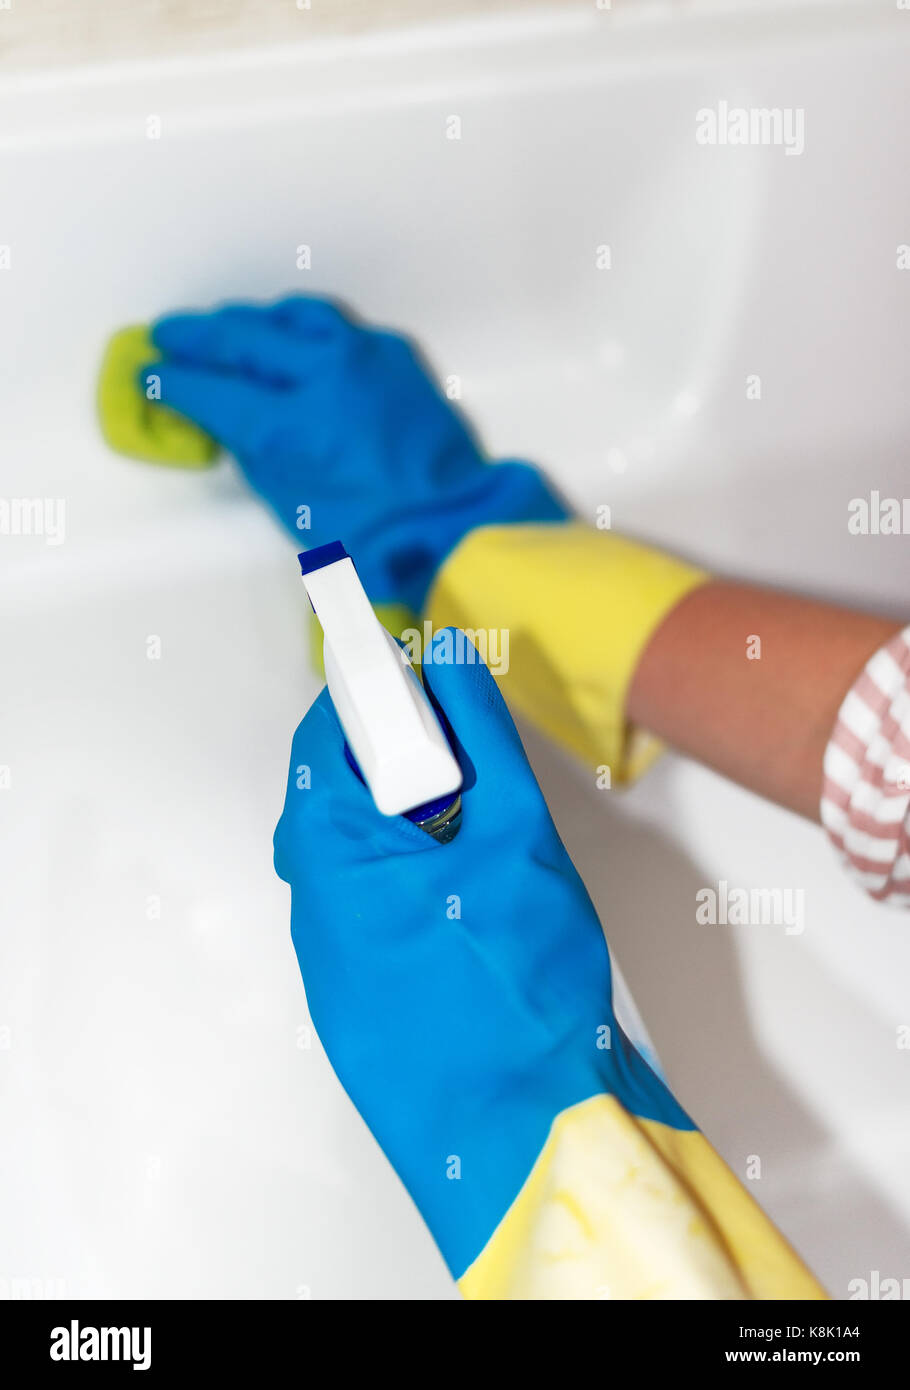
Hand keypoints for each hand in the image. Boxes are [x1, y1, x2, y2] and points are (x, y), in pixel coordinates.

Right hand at [145, 297, 564, 610]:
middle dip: (199, 337)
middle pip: (244, 339)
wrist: (451, 523)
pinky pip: (334, 326)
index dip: (173, 383)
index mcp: (289, 427)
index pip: (213, 391)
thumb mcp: (292, 503)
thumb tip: (229, 419)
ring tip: (227, 326)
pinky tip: (291, 336)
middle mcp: (322, 376)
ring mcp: (362, 357)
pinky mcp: (393, 353)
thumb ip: (254, 452)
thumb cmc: (370, 535)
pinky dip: (301, 327)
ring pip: (291, 317)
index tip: (151, 376)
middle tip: (169, 335)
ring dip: (251, 321)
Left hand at [273, 628, 690, 1279]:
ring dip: (413, 829)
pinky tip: (470, 913)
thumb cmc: (521, 991)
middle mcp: (311, 903)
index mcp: (332, 851)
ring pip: (358, 854)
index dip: (378, 692)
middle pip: (340, 792)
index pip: (329, 731)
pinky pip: (367, 911)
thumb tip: (452, 664)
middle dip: (406, 766)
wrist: (524, 1133)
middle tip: (474, 779)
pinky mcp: (352, 999)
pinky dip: (410, 886)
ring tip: (483, 853)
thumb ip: (483, 736)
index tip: (426, 682)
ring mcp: (327, 959)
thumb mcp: (518, 835)